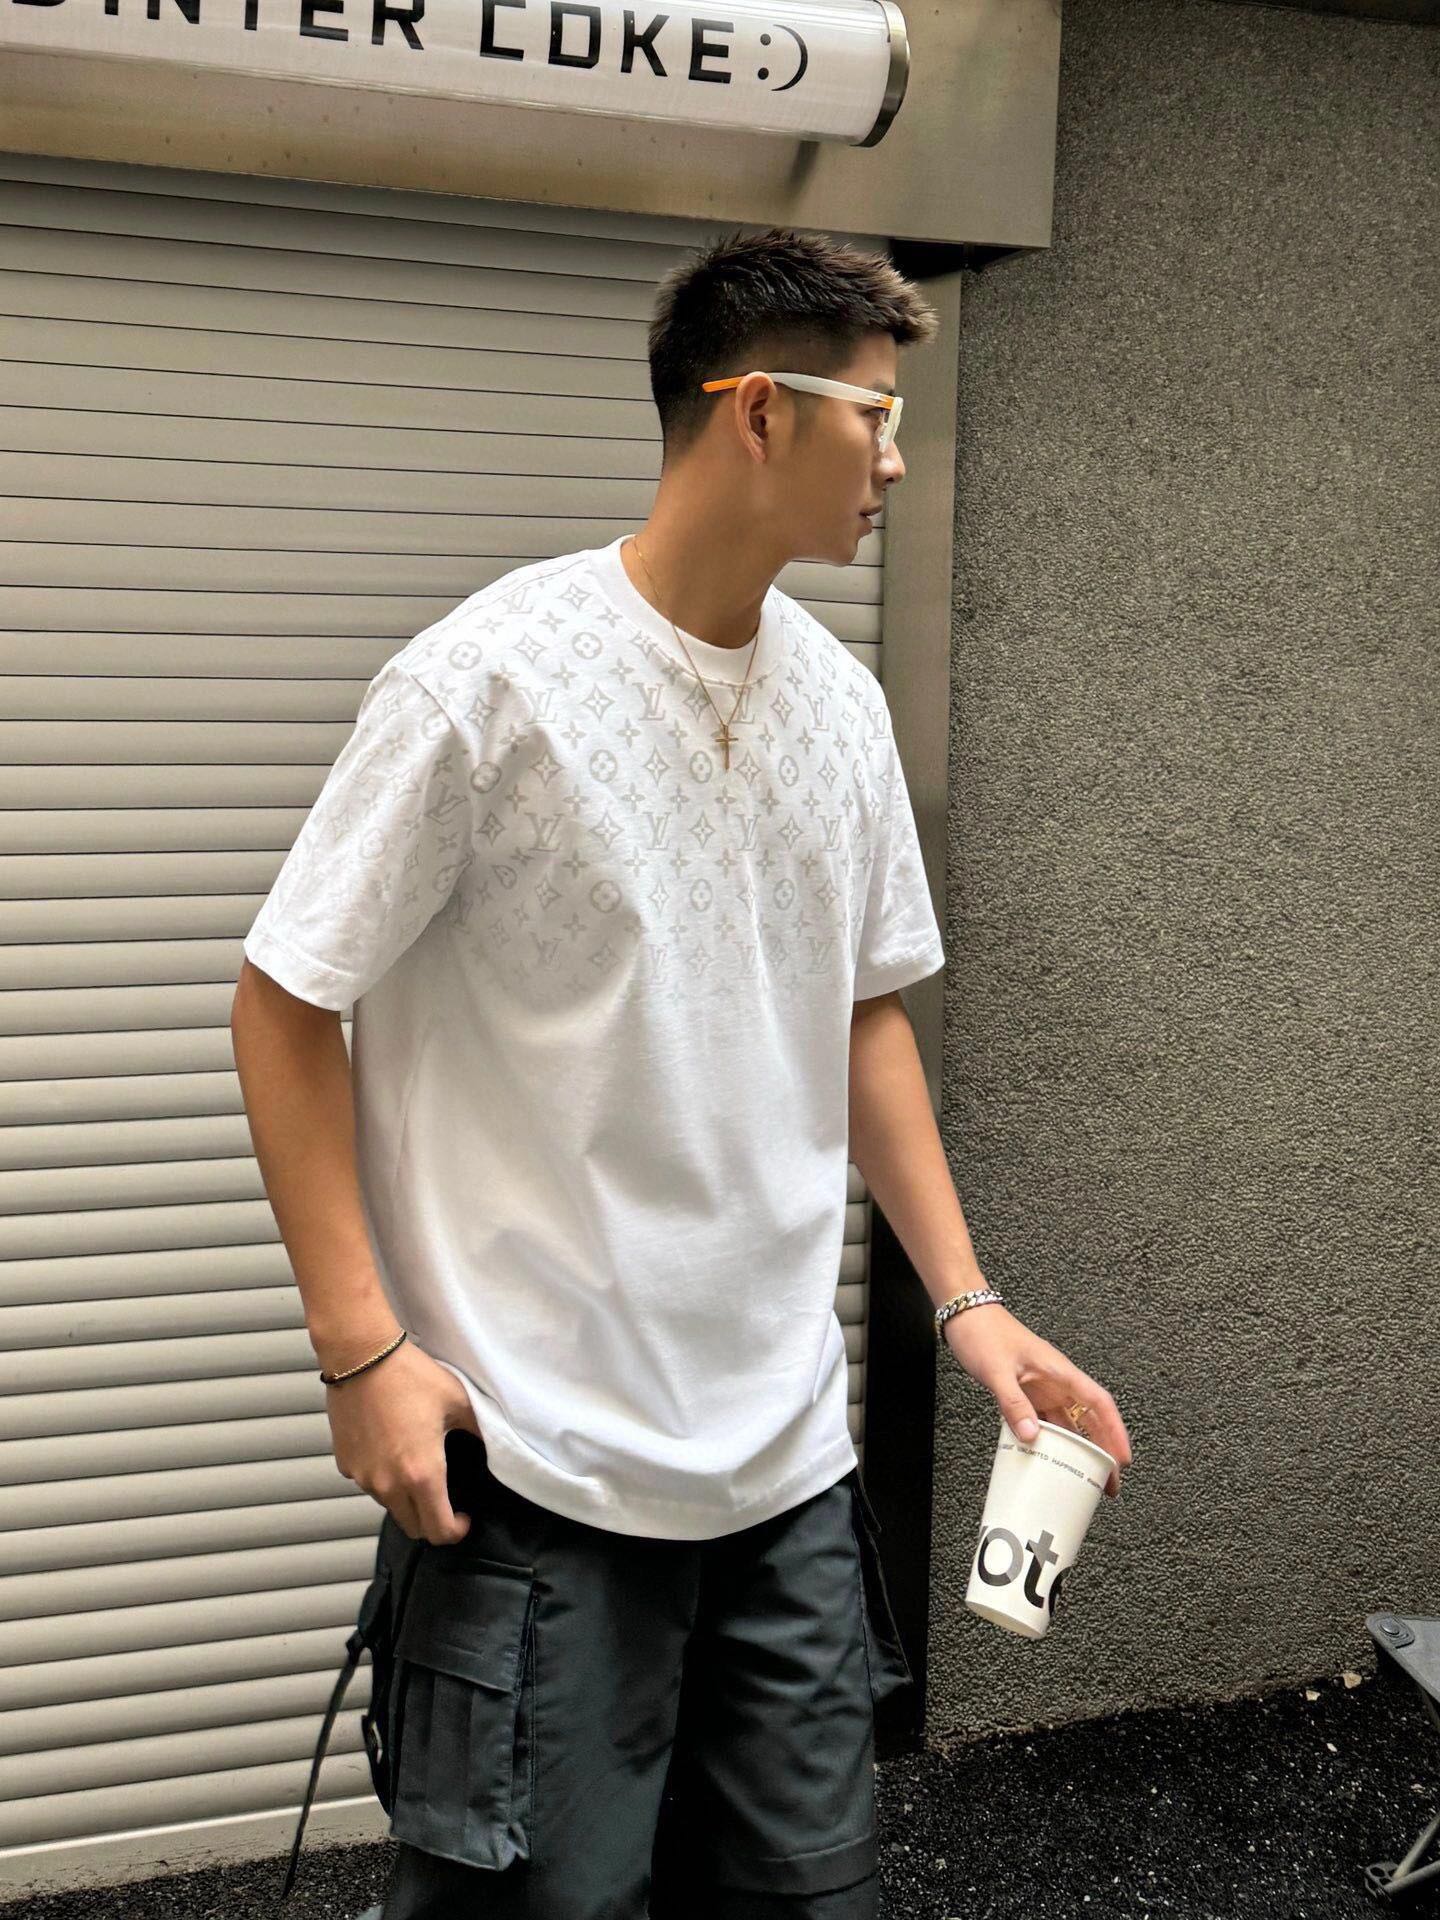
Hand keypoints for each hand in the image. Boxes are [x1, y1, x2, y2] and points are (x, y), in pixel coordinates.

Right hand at [324, 1337, 483, 1543]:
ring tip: (418, 1468)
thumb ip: (481, 1429)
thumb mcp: (458, 1401)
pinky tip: (393, 1451)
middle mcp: (388, 1484)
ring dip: (406, 1500)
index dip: (456, 1532)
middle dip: (432, 1522)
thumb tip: (500, 1444)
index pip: (439, 1531)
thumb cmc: (410, 1376)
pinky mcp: (345, 1463)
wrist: (362, 1356)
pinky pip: (368, 1483)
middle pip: (413, 1527)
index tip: (464, 1518)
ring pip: (389, 1506)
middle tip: (445, 1501)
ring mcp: (363, 1476)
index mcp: (422, 1475)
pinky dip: (382, 1479)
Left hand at [942, 1302, 1132, 1497]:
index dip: (1115, 1431)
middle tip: (1109, 1481)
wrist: (966, 1315)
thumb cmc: (984, 1332)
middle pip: (1089, 1418)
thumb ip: (1013, 1403)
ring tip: (1084, 1477)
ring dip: (1078, 1449)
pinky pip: (1045, 1421)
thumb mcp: (998, 1371)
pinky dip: (1050, 1440)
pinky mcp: (1027, 1393)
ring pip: (1069, 1423)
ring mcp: (1042, 1388)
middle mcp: (1056, 1382)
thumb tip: (1031, 1435)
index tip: (1123, 1458)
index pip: (1099, 1403)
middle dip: (1103, 1449)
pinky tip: (1048, 1457)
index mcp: (1059, 1372)